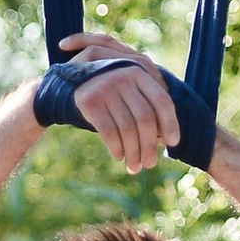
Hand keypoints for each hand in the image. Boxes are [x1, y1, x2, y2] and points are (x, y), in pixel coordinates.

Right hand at [59, 30, 178, 174]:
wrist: (66, 84)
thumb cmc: (108, 92)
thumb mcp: (128, 89)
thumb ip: (147, 105)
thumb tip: (166, 140)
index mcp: (139, 72)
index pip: (162, 101)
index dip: (170, 124)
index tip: (173, 144)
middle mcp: (123, 76)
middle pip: (145, 119)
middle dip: (150, 146)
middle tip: (150, 164)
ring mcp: (105, 87)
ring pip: (127, 129)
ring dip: (133, 153)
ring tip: (135, 167)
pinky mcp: (89, 101)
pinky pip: (109, 132)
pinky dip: (117, 148)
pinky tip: (118, 156)